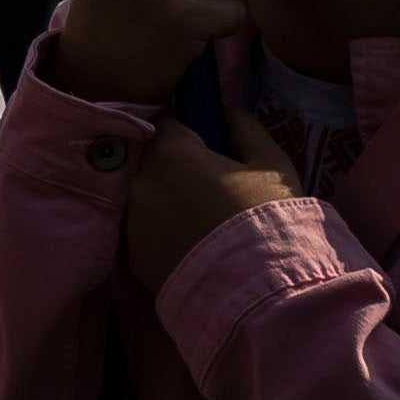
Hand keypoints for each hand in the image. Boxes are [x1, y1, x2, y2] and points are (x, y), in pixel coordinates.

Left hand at [125, 100, 298, 291]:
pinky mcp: (130, 254)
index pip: (166, 122)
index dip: (188, 130)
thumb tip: (223, 109)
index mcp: (169, 152)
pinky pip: (143, 228)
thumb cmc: (269, 218)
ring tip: (204, 218)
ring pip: (145, 194)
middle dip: (174, 164)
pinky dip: (160, 229)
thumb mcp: (270, 162)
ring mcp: (130, 220)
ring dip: (165, 196)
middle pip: (150, 158)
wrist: (258, 290)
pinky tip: (192, 241)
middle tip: (211, 185)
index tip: (208, 145)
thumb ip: (242, 126)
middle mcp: (139, 181)